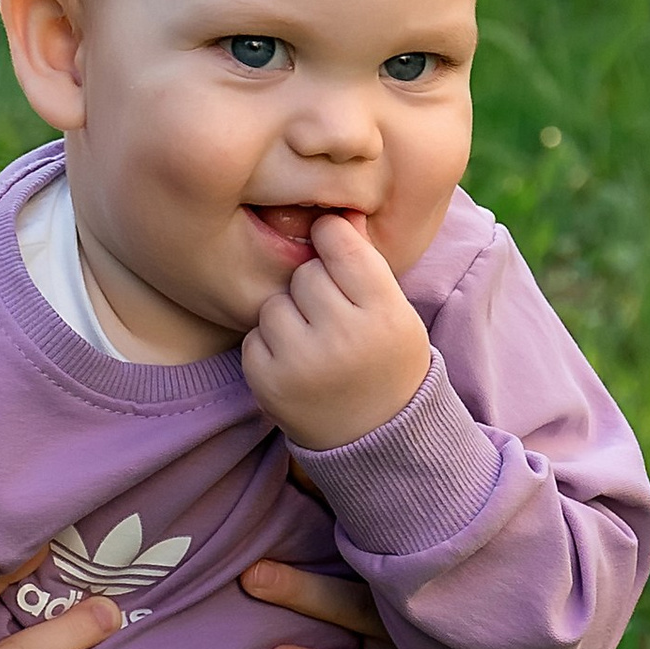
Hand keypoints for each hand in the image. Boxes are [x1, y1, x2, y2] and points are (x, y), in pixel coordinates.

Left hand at [241, 211, 432, 452]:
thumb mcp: (395, 312)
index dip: (332, 236)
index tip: (331, 240)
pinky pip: (254, 338)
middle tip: (332, 316)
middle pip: (305, 273)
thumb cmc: (386, 360)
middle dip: (314, 287)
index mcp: (383, 314)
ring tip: (314, 343)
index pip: (342, 246)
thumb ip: (365, 263)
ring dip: (288, 316)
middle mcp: (343, 337)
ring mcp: (302, 364)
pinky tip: (296, 365)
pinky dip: (270, 346)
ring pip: (275, 304)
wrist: (376, 436)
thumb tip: (335, 212)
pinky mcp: (269, 385)